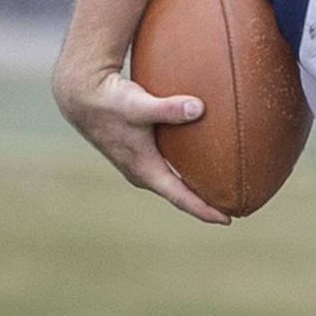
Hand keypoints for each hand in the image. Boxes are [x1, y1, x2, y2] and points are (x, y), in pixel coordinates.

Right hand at [52, 63, 229, 224]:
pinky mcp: (138, 154)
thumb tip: (199, 107)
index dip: (205, 210)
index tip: (229, 219)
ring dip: (195, 190)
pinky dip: (185, 172)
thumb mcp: (140, 104)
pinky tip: (201, 164)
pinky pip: (168, 170)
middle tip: (234, 208)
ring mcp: (139, 166)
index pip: (180, 197)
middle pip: (180, 195)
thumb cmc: (109, 100)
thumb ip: (169, 108)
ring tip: (221, 193)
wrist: (81, 96)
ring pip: (173, 184)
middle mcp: (142, 173)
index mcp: (145, 170)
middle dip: (205, 204)